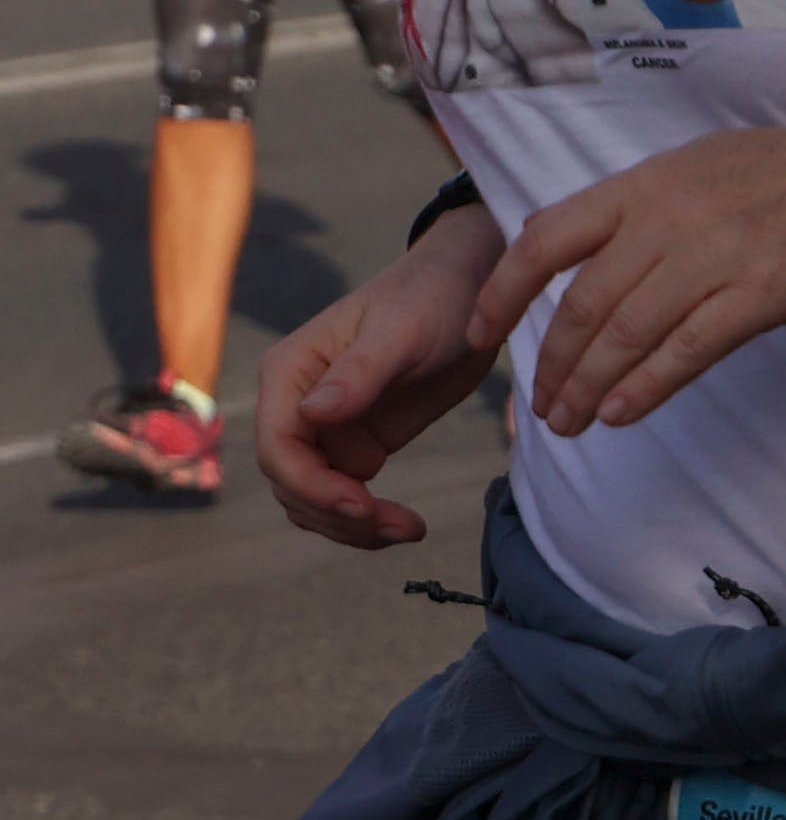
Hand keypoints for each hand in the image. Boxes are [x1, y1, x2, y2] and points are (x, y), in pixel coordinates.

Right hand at [257, 214, 508, 548]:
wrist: (474, 290)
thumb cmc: (432, 296)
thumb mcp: (401, 332)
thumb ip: (358, 373)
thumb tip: (313, 413)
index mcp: (290, 373)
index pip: (279, 447)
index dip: (312, 485)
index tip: (361, 505)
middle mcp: (297, 404)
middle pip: (292, 483)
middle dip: (338, 513)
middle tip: (401, 527)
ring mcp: (326, 427)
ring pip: (313, 498)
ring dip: (352, 526)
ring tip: (410, 529)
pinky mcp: (358, 441)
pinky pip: (344, 493)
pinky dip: (365, 518)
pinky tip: (406, 524)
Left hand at [477, 125, 785, 436]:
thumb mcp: (705, 164)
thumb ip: (645, 205)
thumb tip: (587, 247)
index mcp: (649, 182)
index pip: (547, 238)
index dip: (502, 291)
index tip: (480, 332)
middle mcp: (671, 218)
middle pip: (583, 302)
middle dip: (551, 363)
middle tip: (540, 407)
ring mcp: (717, 256)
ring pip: (626, 334)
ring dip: (589, 387)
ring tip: (572, 423)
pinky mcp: (761, 294)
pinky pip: (687, 349)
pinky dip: (648, 386)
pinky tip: (623, 413)